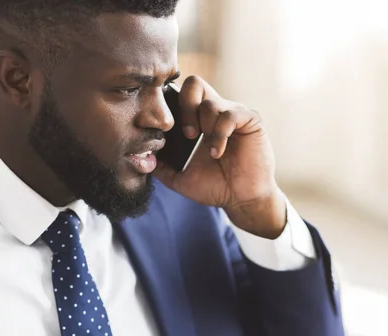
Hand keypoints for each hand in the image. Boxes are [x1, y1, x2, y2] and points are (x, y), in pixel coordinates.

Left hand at [154, 76, 286, 238]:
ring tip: (206, 150)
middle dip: (185, 106)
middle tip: (186, 134)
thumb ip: (160, 166)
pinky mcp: (250, 120)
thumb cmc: (215, 187)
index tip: (168, 129)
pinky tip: (217, 152)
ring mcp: (234, 114)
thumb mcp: (179, 177)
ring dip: (203, 126)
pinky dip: (219, 134)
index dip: (171, 103)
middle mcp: (216, 112)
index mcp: (199, 120)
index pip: (181, 93)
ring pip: (210, 102)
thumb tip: (137, 157)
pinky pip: (229, 115)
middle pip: (194, 83)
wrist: (241, 200)